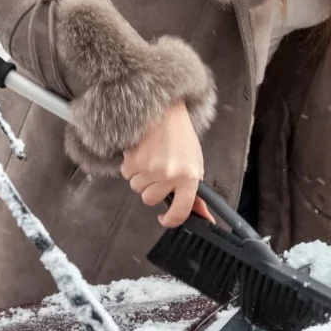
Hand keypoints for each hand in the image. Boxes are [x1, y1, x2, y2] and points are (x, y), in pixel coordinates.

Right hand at [121, 102, 213, 227]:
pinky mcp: (133, 160)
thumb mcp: (194, 164)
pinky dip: (131, 167)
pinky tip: (140, 154)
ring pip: (137, 188)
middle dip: (151, 189)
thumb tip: (204, 217)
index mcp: (189, 177)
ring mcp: (150, 168)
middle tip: (158, 173)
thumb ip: (196, 192)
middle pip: (150, 199)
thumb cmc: (181, 137)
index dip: (170, 220)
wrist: (163, 110)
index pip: (180, 211)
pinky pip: (126, 175)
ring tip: (150, 159)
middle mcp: (169, 175)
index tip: (164, 218)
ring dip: (141, 177)